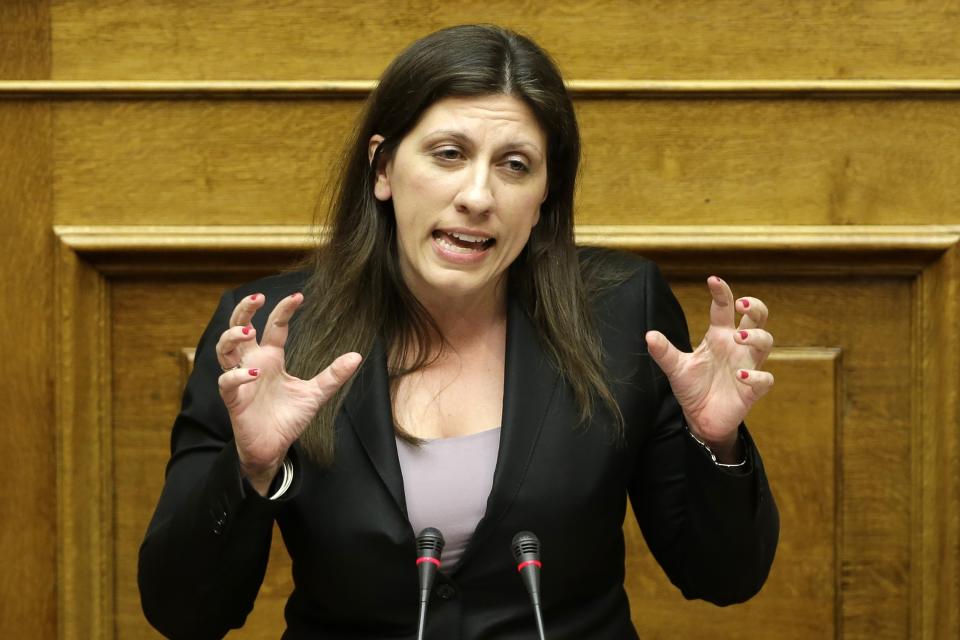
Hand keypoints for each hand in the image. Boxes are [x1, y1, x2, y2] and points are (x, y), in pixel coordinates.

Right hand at [216, 292, 361, 493]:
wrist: (274, 447)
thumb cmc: (289, 418)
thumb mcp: (316, 393)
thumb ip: (333, 375)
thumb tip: (357, 355)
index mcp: (271, 358)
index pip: (274, 327)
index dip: (283, 310)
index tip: (298, 296)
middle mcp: (253, 363)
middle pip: (239, 328)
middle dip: (244, 310)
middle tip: (258, 297)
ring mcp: (241, 380)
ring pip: (224, 350)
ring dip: (232, 337)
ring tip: (249, 331)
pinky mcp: (234, 399)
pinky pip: (227, 382)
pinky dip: (238, 376)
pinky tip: (254, 374)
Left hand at [645, 276, 773, 458]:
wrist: (700, 418)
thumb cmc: (692, 388)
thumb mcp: (675, 368)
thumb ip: (664, 352)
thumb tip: (649, 335)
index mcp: (719, 337)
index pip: (724, 309)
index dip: (722, 293)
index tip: (713, 280)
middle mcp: (736, 347)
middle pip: (757, 319)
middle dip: (756, 307)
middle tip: (742, 304)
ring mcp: (747, 366)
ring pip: (766, 343)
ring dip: (755, 336)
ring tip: (738, 337)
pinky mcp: (752, 390)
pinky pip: (765, 379)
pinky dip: (756, 376)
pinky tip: (741, 375)